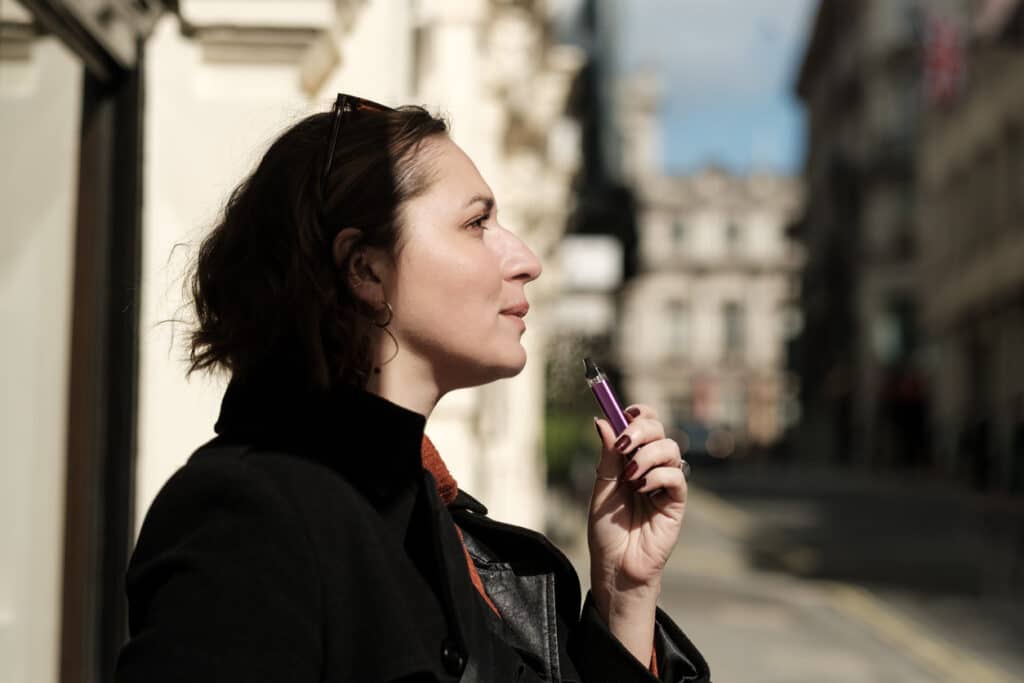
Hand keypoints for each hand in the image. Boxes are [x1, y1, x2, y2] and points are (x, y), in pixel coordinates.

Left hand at [589, 404, 686, 596]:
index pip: (645, 424)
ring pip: (671, 448)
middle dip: (641, 429)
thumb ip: (607, 455)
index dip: (639, 413)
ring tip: (630, 476)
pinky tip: (641, 489)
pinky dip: (658, 475)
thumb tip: (602, 420)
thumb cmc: (606, 530)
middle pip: (659, 430)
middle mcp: (651, 467)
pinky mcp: (676, 502)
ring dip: (647, 455)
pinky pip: (677, 475)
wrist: (615, 565)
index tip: (625, 411)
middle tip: (623, 443)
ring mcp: (665, 483)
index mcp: (632, 459)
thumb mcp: (602, 487)